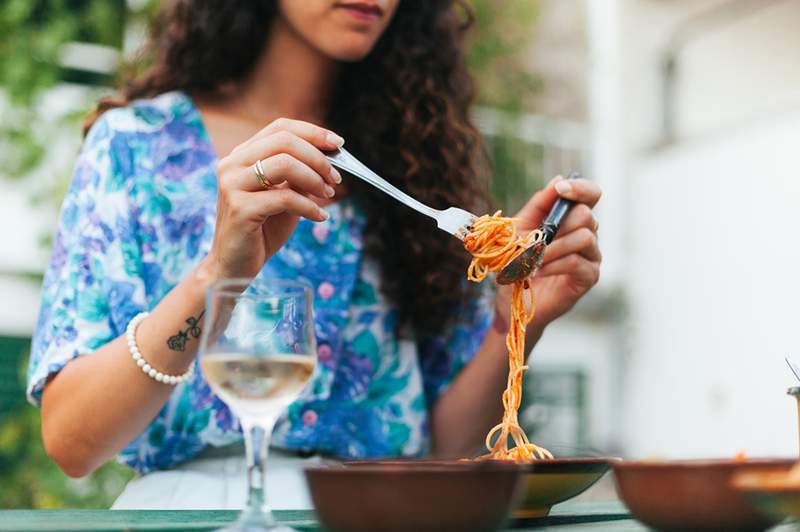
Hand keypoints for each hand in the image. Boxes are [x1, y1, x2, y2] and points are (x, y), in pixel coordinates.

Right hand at [202, 118, 343, 279]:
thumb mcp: (285, 198)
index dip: (312, 132)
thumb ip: (300, 177)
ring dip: (314, 179)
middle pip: (284, 141)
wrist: (234, 266)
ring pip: (285, 164)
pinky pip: (285, 198)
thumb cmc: (262, 231)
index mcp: (241, 156)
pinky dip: (309, 206)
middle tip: (335, 178)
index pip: (279, 128)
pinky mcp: (239, 208)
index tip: (338, 144)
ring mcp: (232, 185)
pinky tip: (319, 218)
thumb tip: (330, 159)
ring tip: (327, 196)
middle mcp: (232, 164)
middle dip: (317, 158)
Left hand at [495, 176, 601, 331]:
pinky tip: (539, 271)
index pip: (591, 194)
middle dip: (557, 225)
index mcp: (573, 218)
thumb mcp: (523, 227)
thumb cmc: (518, 260)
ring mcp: (592, 256)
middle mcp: (588, 234)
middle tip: (536, 240)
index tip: (561, 190)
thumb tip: (559, 180)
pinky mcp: (589, 277)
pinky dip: (554, 264)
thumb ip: (540, 204)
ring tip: (533, 259)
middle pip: (586, 215)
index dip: (580, 187)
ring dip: (553, 247)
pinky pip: (577, 261)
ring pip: (584, 237)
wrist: (513, 298)